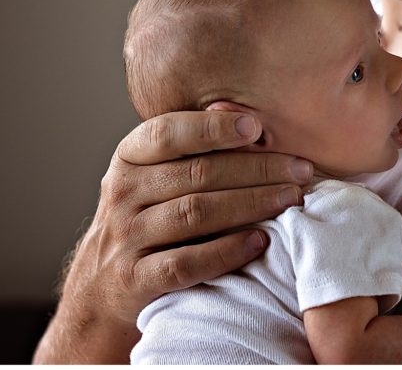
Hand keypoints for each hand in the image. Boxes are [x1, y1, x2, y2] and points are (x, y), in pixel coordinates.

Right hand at [33, 110, 313, 363]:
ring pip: (195, 214)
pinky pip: (186, 264)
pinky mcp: (135, 280)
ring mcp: (125, 238)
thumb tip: (243, 116)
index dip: (212, 128)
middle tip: (301, 169)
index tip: (256, 126)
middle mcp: (122, 194)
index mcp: (128, 158)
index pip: (166, 133)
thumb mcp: (155, 175)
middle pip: (197, 174)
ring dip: (251, 204)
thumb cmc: (147, 216)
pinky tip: (260, 241)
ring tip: (291, 199)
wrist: (100, 285)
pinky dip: (226, 251)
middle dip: (257, 168)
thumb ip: (192, 148)